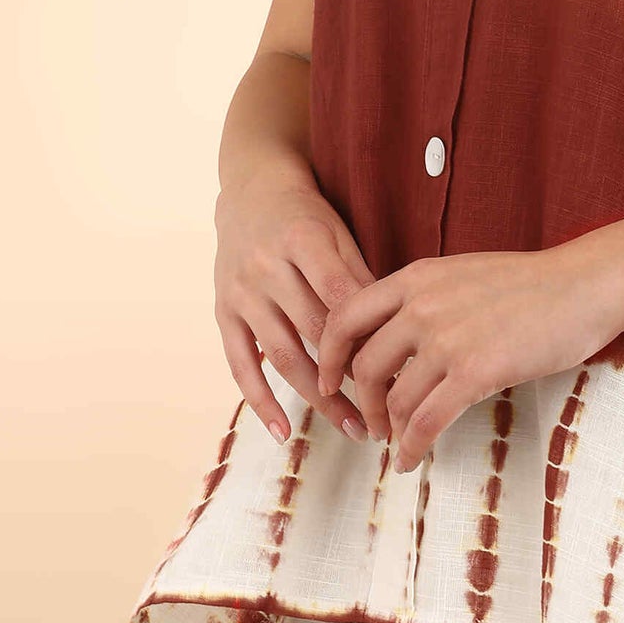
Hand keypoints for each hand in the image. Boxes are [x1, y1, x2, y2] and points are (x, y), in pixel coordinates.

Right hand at [214, 165, 378, 444]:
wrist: (249, 191)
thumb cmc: (306, 216)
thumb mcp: (338, 232)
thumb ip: (359, 276)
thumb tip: (392, 330)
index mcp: (302, 240)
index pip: (339, 297)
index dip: (367, 336)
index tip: (400, 370)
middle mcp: (266, 267)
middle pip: (313, 332)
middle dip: (352, 375)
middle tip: (386, 410)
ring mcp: (241, 293)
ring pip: (283, 355)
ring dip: (318, 398)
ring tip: (351, 427)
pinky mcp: (223, 313)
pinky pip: (240, 365)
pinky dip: (261, 401)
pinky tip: (284, 431)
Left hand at [314, 243, 623, 473]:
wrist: (583, 286)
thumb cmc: (531, 284)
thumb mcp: (462, 275)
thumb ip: (424, 298)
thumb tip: (395, 339)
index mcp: (416, 277)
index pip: (346, 316)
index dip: (329, 355)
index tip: (329, 381)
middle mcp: (422, 305)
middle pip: (364, 366)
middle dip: (362, 404)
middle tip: (371, 424)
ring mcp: (447, 338)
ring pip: (394, 400)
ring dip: (389, 431)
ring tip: (397, 444)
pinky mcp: (475, 371)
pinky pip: (426, 422)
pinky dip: (412, 448)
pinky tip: (412, 461)